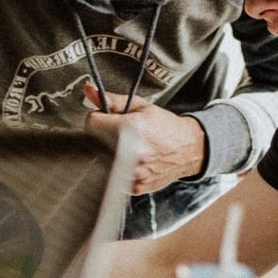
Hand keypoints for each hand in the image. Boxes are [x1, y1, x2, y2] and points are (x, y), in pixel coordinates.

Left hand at [82, 84, 205, 193]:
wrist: (188, 149)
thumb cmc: (165, 126)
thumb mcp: (141, 106)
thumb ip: (112, 100)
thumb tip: (89, 90)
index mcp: (130, 129)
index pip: (91, 123)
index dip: (98, 119)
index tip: (107, 120)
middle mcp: (131, 153)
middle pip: (94, 143)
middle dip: (102, 137)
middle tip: (119, 134)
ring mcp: (133, 173)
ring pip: (102, 161)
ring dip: (109, 154)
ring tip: (126, 148)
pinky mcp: (135, 187)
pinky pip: (113, 176)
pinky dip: (118, 169)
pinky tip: (131, 161)